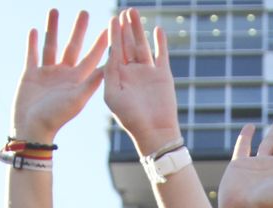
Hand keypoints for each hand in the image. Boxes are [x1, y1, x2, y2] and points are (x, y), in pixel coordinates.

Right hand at [13, 9, 107, 142]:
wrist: (31, 128)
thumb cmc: (56, 117)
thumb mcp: (77, 99)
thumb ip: (91, 82)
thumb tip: (110, 66)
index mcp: (78, 80)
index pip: (92, 57)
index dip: (100, 43)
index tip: (109, 28)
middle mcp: (64, 75)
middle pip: (72, 46)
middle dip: (78, 29)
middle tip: (84, 11)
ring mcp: (47, 74)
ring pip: (51, 45)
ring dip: (53, 28)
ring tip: (55, 10)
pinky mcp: (30, 75)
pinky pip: (32, 54)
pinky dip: (32, 43)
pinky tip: (34, 29)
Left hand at [103, 7, 179, 156]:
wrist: (155, 131)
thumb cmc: (130, 118)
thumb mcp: (112, 96)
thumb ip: (109, 74)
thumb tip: (109, 53)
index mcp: (118, 76)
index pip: (115, 50)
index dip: (114, 34)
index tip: (112, 19)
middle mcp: (132, 72)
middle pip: (128, 44)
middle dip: (125, 28)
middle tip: (124, 11)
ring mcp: (148, 72)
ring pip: (142, 45)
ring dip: (139, 30)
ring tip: (135, 13)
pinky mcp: (163, 75)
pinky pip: (161, 55)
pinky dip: (160, 43)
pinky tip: (158, 29)